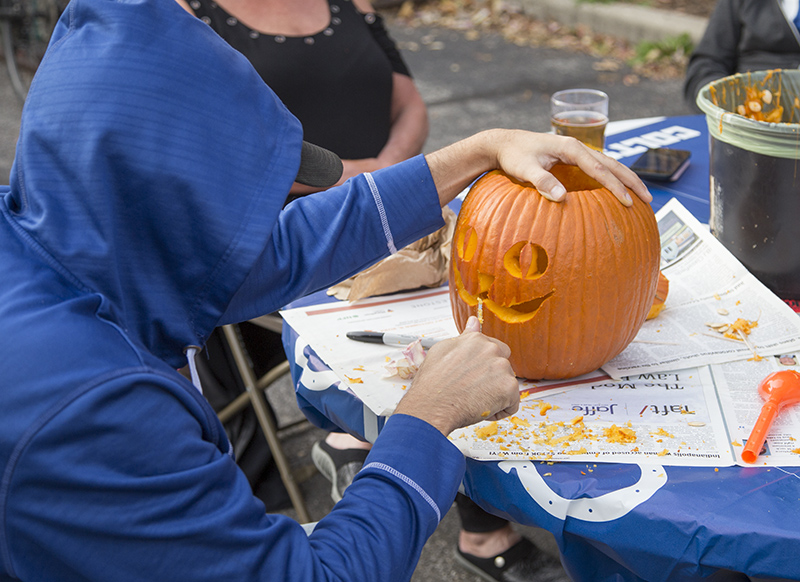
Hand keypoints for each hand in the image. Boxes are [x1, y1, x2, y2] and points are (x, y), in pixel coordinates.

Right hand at [394, 317, 519, 435]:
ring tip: (474, 400)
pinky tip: (482, 410)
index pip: (493, 349)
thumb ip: (464, 337)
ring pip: (507, 383)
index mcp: (476, 339)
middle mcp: (491, 349)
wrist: (431, 407)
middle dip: (493, 378)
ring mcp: (502, 367)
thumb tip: (473, 322)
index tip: (473, 376)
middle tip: (473, 390)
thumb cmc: (432, 384)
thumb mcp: (442, 351)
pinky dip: (501, 410)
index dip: (483, 366)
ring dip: (495, 394)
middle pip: (503, 365)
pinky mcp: (509, 387)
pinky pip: (512, 402)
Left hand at [425, 129, 650, 207]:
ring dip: (626, 180)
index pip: (599, 168)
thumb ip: (542, 182)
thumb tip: (561, 198)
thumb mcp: (525, 169)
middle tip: (648, 200)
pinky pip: (598, 169)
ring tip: (641, 197)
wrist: (503, 143)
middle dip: (631, 182)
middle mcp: (577, 147)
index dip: (614, 186)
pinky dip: (612, 179)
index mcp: (570, 147)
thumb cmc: (513, 156)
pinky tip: (618, 193)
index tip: (627, 202)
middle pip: (612, 164)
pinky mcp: (572, 159)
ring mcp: (576, 152)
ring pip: (608, 165)